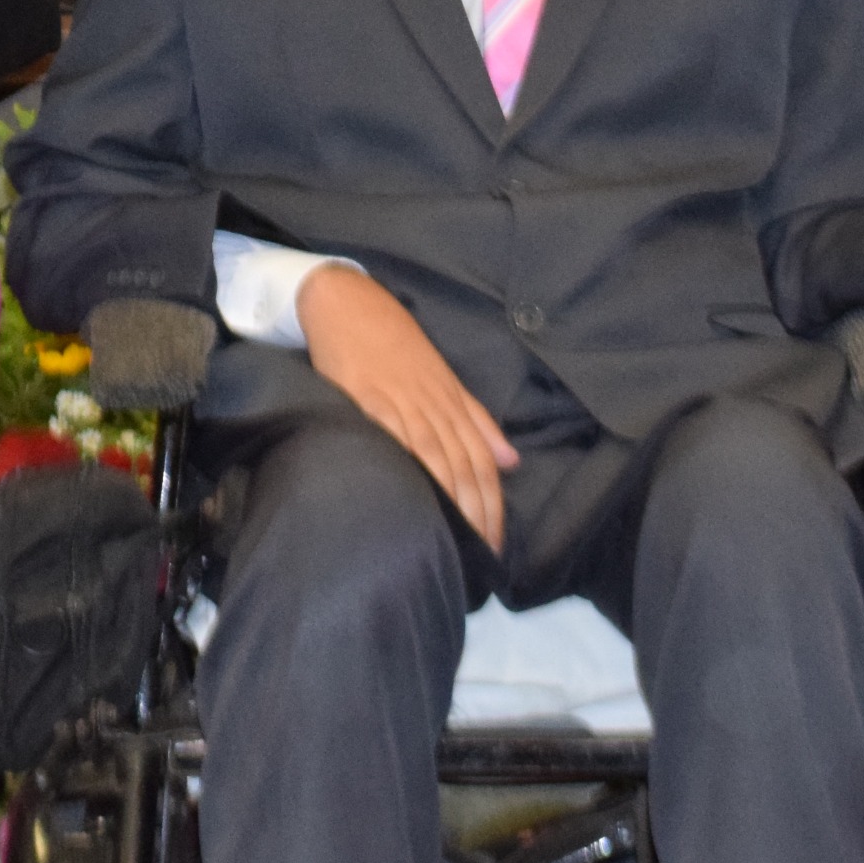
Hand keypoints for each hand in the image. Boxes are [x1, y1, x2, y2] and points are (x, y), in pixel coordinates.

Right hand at [296, 264, 518, 549]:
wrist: (351, 305)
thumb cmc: (396, 345)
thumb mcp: (445, 380)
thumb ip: (477, 421)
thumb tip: (512, 461)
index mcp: (453, 403)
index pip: (482, 461)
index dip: (493, 505)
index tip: (494, 545)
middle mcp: (433, 405)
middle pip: (463, 465)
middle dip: (475, 514)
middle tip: (478, 557)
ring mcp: (399, 402)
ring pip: (434, 457)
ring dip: (447, 500)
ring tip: (453, 543)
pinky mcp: (364, 398)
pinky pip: (390, 436)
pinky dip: (403, 465)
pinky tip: (408, 495)